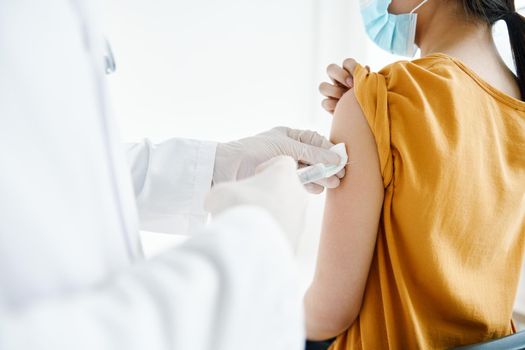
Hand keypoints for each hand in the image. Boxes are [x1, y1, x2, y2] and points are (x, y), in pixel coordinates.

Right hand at [206, 156, 308, 249]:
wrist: (251, 245)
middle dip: (267, 194)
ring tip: (247, 224)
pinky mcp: (295, 240)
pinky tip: (252, 239)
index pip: (283, 162)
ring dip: (269, 215)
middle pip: (285, 189)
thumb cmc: (239, 209)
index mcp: (284, 175)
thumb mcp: (220, 192)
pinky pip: (281, 233)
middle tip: (247, 202)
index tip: (256, 176)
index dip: (269, 167)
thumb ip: (222, 193)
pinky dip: (269, 235)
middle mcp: (297, 195)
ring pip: (285, 212)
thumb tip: (214, 203)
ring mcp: (299, 220)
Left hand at [213, 127, 344, 193]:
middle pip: (314, 158)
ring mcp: (283, 167)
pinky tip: (317, 188)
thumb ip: (312, 154)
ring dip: (321, 177)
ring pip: (308, 172)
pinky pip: (299, 183)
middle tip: (340, 176)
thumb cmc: (253, 151)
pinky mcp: (278, 182)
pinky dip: (309, 185)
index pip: (315, 142)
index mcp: (287, 136)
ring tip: (332, 184)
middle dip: (328, 166)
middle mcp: (287, 150)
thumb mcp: (286, 148)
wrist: (225, 169)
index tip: (342, 160)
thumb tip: (337, 158)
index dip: (329, 150)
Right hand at [320, 58, 367, 113]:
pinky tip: (341, 108)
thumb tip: (366, 68)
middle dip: (340, 75)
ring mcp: (331, 92)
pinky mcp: (328, 105)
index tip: (359, 78)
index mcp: (350, 73)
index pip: (347, 62)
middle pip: (331, 68)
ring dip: (334, 91)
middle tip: (350, 85)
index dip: (352, 67)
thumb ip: (368, 79)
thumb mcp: (371, 89)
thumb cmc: (370, 100)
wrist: (366, 119)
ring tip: (345, 98)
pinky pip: (324, 102)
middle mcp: (338, 80)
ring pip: (323, 86)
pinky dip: (332, 105)